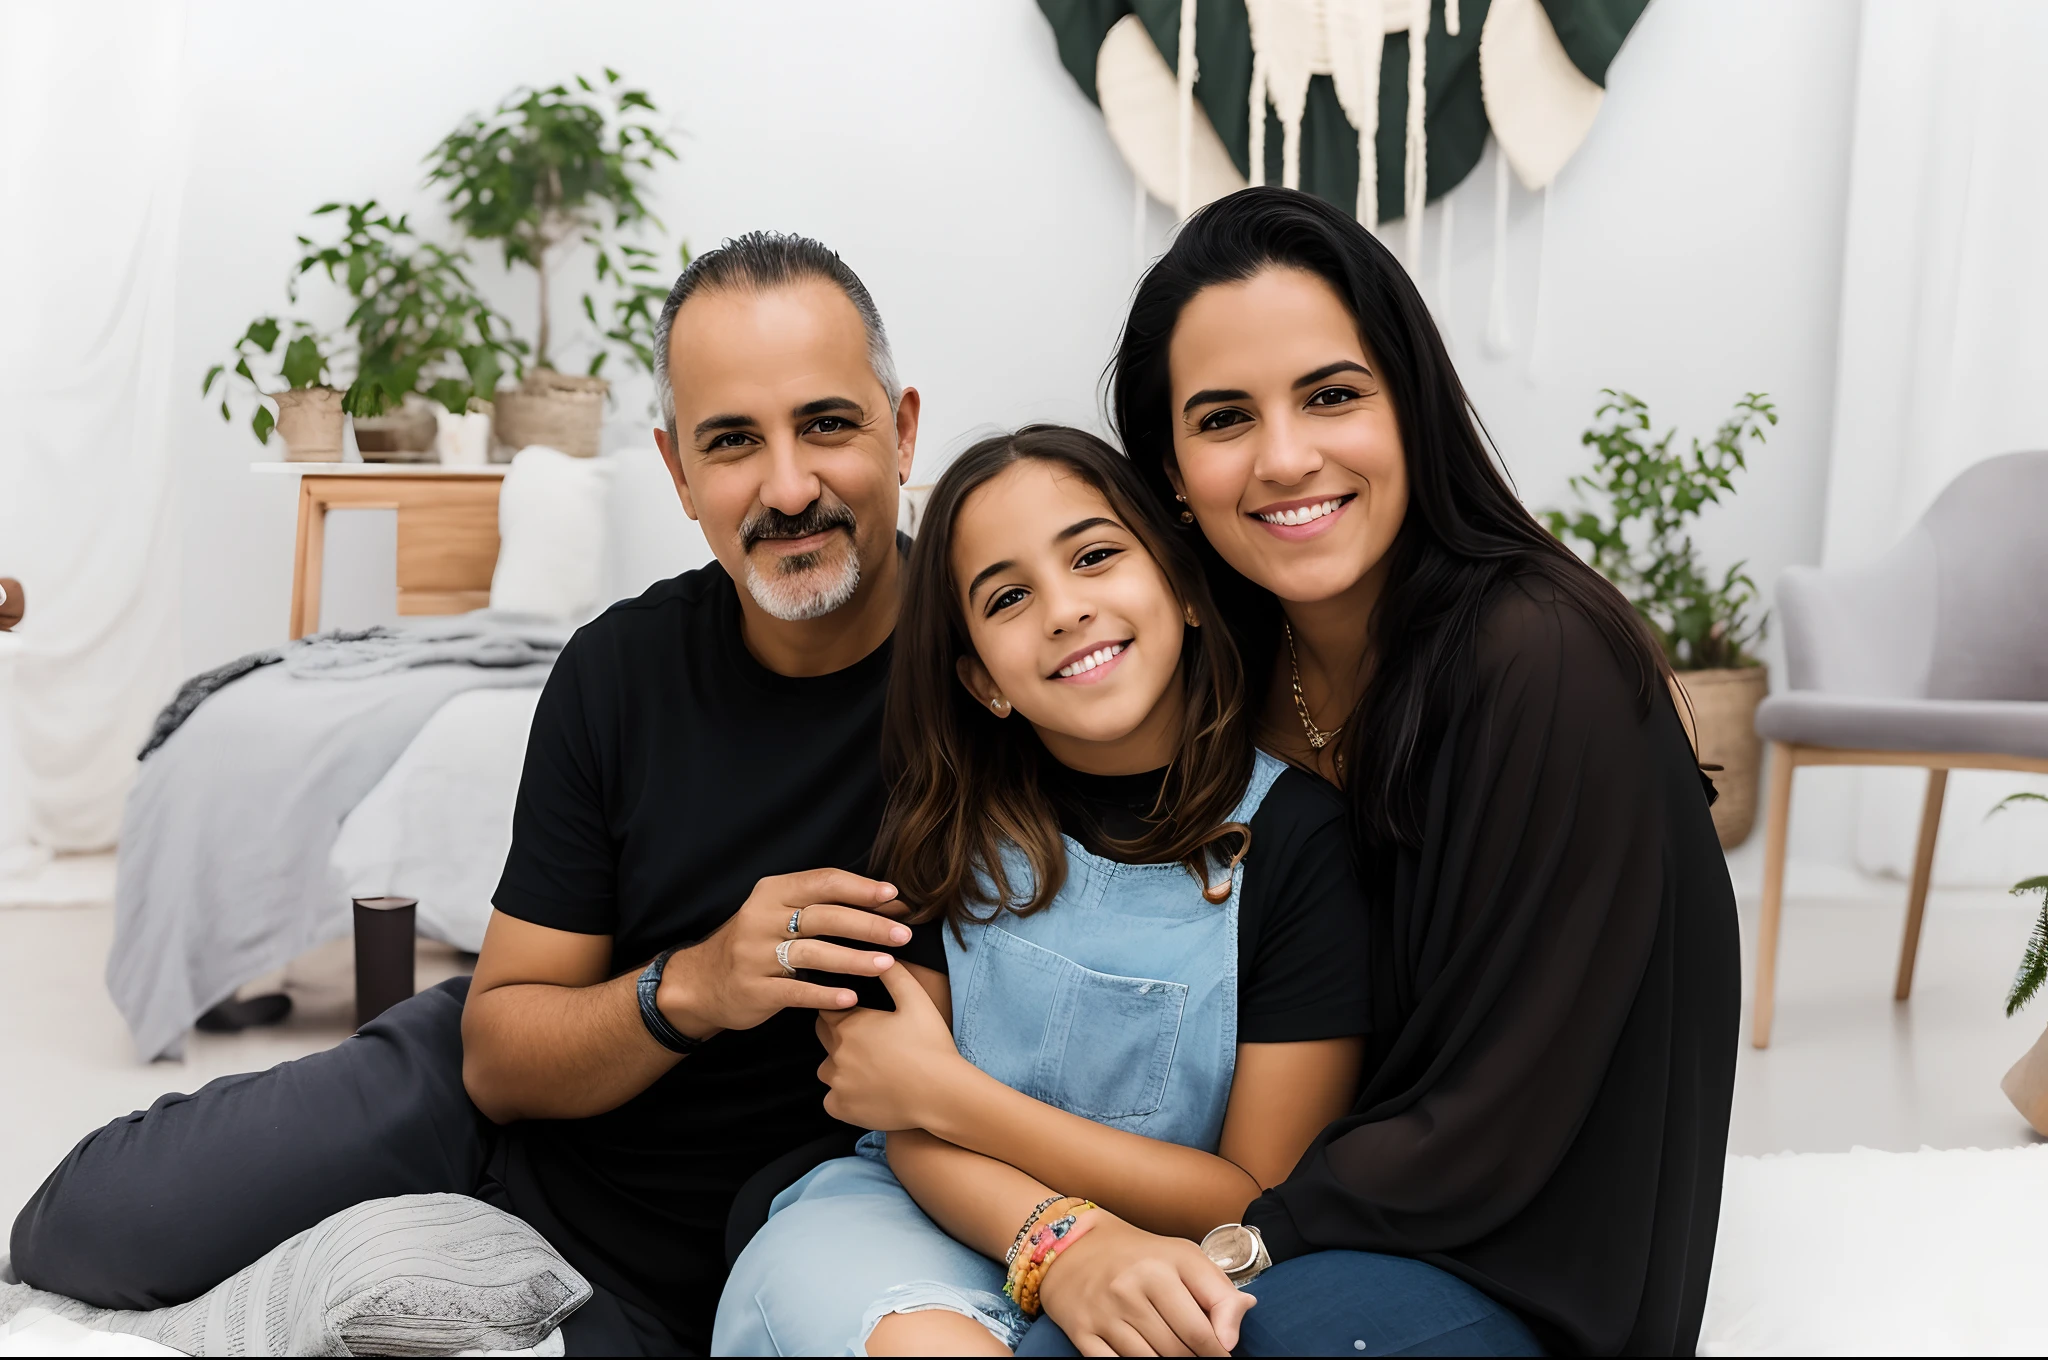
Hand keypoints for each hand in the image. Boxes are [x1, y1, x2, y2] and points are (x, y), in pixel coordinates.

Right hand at [658, 869, 908, 1037]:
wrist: (701, 982)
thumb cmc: (754, 943)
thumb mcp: (776, 912)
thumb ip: (820, 904)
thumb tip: (884, 901)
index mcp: (772, 892)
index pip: (823, 882)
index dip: (860, 888)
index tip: (893, 897)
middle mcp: (762, 919)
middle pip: (824, 917)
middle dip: (868, 924)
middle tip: (903, 934)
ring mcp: (755, 955)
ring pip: (814, 953)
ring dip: (855, 958)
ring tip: (887, 964)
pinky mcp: (754, 989)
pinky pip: (796, 991)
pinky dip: (826, 994)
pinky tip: (851, 998)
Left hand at [816, 959, 964, 1129]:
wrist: (942, 1094)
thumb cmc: (931, 1046)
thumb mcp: (917, 1000)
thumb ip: (894, 974)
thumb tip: (881, 956)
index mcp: (850, 1025)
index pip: (828, 1009)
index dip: (842, 1010)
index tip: (861, 1016)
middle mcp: (837, 1053)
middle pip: (824, 1036)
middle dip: (840, 1035)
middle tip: (869, 1042)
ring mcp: (837, 1083)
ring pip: (827, 1070)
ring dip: (842, 1067)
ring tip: (872, 1069)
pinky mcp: (841, 1108)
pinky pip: (832, 1100)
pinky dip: (845, 1096)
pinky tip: (869, 1092)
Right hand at [1039, 1213, 1252, 1357]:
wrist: (1075, 1247)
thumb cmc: (1140, 1256)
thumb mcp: (1184, 1258)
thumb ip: (1219, 1292)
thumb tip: (1234, 1334)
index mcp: (1162, 1268)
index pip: (1201, 1330)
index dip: (1218, 1352)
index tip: (1222, 1355)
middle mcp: (1130, 1288)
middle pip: (1177, 1351)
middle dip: (1194, 1359)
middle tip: (1198, 1355)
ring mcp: (1104, 1312)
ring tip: (1175, 1355)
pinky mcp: (1082, 1331)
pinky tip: (1147, 1358)